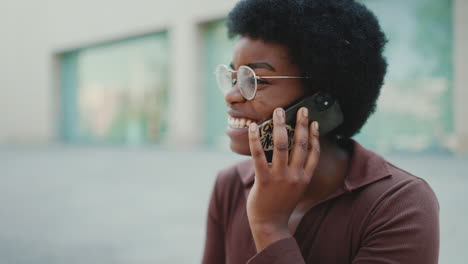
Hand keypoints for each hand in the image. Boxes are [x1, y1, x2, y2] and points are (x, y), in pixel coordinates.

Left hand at [247, 107, 319, 250]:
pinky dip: (256, 139)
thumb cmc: (280, 205)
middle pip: (300, 144)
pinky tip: (254, 127)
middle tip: (300, 109)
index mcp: (305, 177)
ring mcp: (280, 177)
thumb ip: (297, 173)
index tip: (314, 122)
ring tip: (278, 112)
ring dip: (280, 126)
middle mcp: (296, 176)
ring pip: (282, 145)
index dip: (314, 135)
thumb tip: (292, 154)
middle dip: (301, 124)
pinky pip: (259, 155)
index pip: (314, 152)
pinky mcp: (264, 179)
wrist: (270, 224)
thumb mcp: (295, 189)